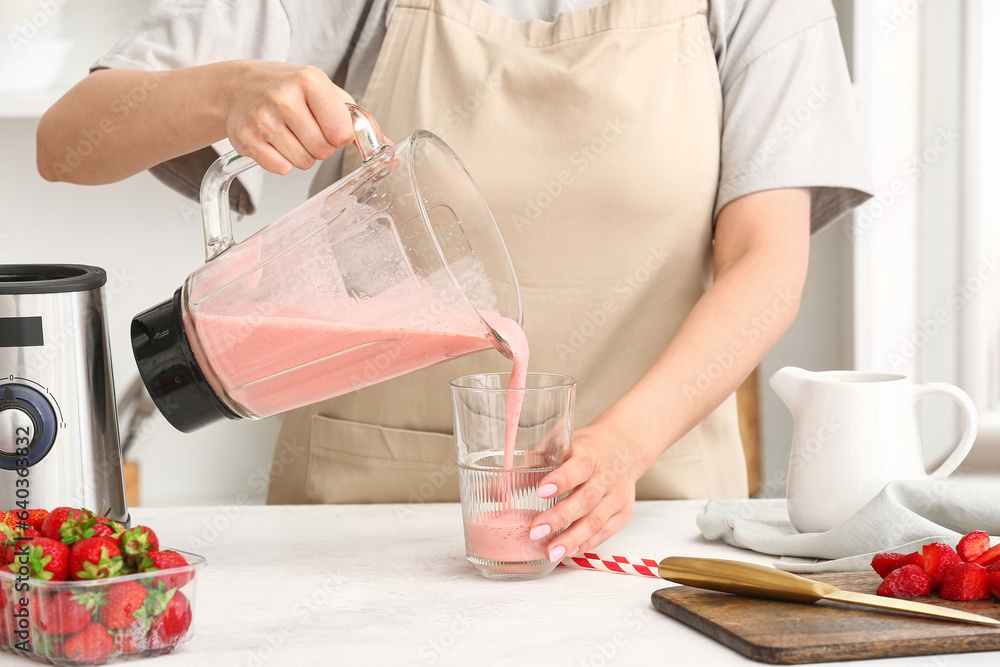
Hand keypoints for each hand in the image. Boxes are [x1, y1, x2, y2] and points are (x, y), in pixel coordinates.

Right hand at [224, 61, 355, 173]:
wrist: (240, 87)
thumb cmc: (288, 89)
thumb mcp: (324, 91)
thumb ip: (356, 118)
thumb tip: (386, 145)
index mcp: (309, 81)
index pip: (342, 132)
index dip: (340, 136)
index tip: (330, 127)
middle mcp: (284, 98)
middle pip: (323, 150)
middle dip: (321, 147)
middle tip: (307, 130)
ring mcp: (263, 119)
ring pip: (303, 162)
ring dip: (302, 155)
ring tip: (290, 134)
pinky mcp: (247, 140)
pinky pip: (282, 168)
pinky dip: (283, 161)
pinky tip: (275, 142)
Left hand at [528, 418, 643, 561]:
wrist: (623, 449)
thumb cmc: (584, 449)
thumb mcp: (561, 445)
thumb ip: (533, 464)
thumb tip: (497, 489)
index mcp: (590, 455)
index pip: (579, 467)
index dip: (562, 480)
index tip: (540, 491)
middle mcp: (607, 476)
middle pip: (586, 500)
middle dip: (560, 517)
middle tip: (536, 532)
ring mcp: (617, 497)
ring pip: (596, 521)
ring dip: (572, 539)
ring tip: (550, 552)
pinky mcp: (623, 514)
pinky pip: (605, 532)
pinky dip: (586, 544)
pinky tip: (569, 552)